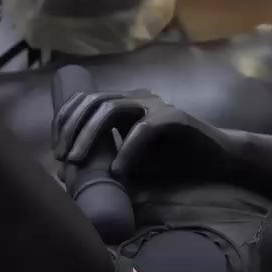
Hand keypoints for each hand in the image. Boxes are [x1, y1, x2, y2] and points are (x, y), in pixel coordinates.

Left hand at [51, 88, 232, 183]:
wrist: (215, 161)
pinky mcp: (175, 118)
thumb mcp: (129, 161)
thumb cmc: (171, 162)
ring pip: (112, 109)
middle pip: (94, 101)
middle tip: (63, 157)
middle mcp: (138, 98)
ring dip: (90, 135)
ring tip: (79, 161)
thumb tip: (65, 173)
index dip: (65, 121)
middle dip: (72, 128)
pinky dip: (126, 150)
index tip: (56, 150)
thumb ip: (103, 160)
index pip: (86, 100)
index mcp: (126, 103)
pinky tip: (118, 171)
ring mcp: (157, 105)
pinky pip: (143, 129)